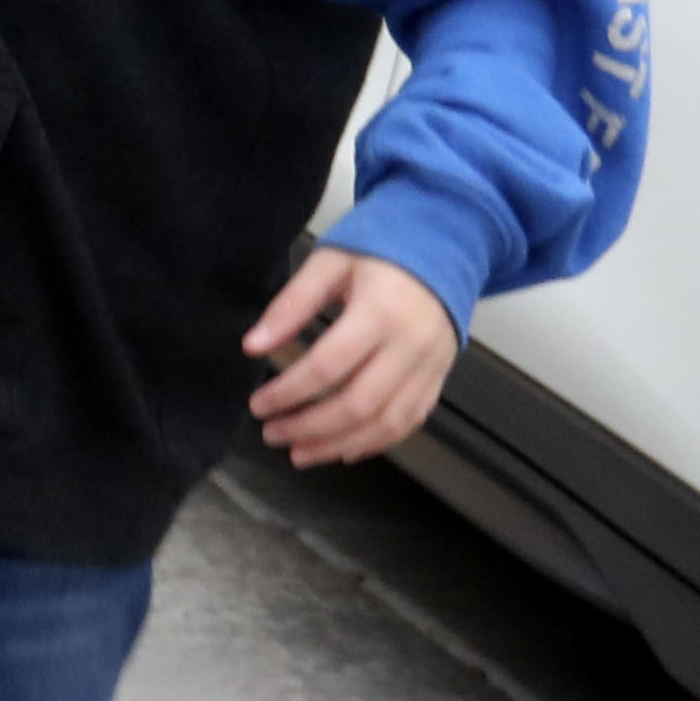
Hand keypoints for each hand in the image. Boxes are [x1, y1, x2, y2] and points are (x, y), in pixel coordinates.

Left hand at [242, 246, 457, 467]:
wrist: (447, 246)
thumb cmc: (381, 251)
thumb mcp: (330, 263)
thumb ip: (291, 304)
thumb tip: (252, 346)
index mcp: (380, 314)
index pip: (326, 367)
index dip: (288, 392)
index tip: (257, 405)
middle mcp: (410, 347)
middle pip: (358, 404)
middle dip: (309, 428)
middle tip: (271, 434)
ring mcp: (430, 366)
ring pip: (386, 422)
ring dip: (339, 445)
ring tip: (299, 454)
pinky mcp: (439, 377)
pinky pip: (410, 421)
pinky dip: (376, 442)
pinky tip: (344, 451)